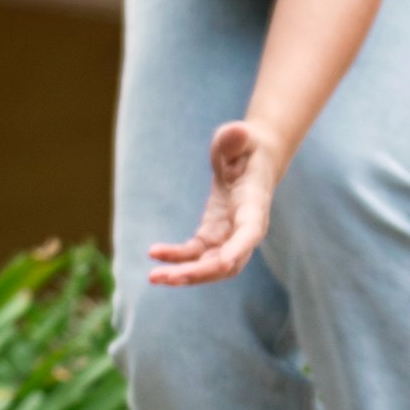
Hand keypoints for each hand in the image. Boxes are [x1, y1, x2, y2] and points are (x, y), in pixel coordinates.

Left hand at [146, 120, 283, 285]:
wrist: (249, 158)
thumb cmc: (245, 145)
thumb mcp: (241, 136)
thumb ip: (235, 137)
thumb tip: (236, 132)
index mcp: (254, 204)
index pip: (250, 233)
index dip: (238, 249)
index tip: (223, 265)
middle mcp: (246, 227)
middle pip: (229, 261)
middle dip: (200, 273)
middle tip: (166, 278)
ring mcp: (230, 235)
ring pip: (212, 265)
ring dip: (186, 274)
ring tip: (154, 278)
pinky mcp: (214, 235)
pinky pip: (196, 253)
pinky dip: (176, 257)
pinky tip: (154, 253)